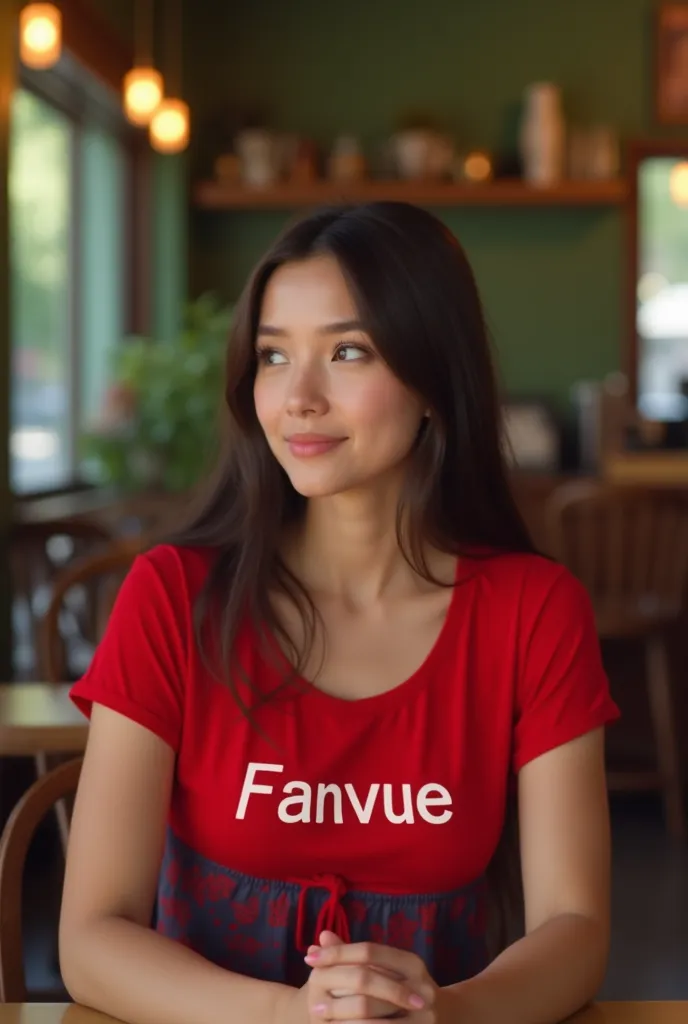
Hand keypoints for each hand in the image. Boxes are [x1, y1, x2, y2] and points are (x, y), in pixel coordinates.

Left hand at [304, 936, 438, 1021]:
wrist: (448, 1019)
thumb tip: (321, 937)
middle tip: (313, 1004)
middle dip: (337, 994)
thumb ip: (355, 956)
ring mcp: (425, 1016)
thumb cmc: (406, 991)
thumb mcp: (387, 970)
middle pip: (369, 983)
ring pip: (373, 1016)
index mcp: (412, 963)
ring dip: (344, 1021)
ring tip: (323, 1023)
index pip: (369, 951)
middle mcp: (421, 986)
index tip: (310, 959)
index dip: (338, 953)